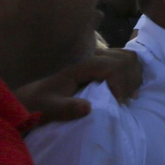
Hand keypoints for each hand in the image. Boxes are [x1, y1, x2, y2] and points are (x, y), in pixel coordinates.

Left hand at [13, 47, 141, 121]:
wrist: (32, 95)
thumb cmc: (40, 102)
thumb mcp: (48, 108)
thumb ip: (66, 109)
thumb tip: (88, 108)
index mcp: (80, 65)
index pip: (111, 66)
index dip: (120, 84)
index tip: (119, 103)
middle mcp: (90, 55)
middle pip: (124, 58)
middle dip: (130, 80)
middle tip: (126, 101)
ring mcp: (96, 56)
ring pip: (127, 56)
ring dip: (133, 75)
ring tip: (129, 96)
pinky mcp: (100, 61)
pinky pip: (124, 59)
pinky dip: (131, 72)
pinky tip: (128, 89)